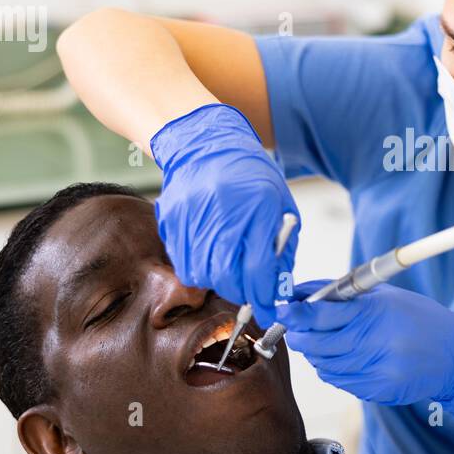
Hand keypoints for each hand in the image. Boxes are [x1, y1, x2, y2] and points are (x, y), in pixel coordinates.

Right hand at [150, 103, 298, 325]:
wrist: (208, 145)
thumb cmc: (249, 176)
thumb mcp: (281, 208)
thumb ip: (282, 251)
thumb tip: (277, 291)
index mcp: (259, 209)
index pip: (258, 269)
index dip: (263, 297)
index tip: (267, 308)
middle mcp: (224, 212)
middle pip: (227, 276)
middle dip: (241, 292)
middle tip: (248, 290)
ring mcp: (193, 216)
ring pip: (202, 274)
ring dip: (218, 280)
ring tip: (229, 264)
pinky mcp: (172, 219)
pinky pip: (183, 262)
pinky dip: (198, 267)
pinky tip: (209, 251)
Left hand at [276, 282, 453, 421]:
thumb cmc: (420, 319)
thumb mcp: (385, 295)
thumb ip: (343, 294)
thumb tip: (303, 291)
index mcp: (376, 313)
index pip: (322, 314)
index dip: (297, 313)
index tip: (283, 309)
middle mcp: (375, 343)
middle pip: (317, 344)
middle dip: (299, 335)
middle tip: (294, 328)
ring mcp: (376, 370)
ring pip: (325, 364)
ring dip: (315, 353)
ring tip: (321, 342)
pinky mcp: (378, 390)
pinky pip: (340, 380)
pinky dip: (332, 369)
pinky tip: (341, 358)